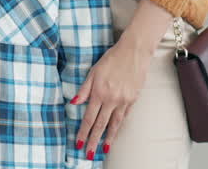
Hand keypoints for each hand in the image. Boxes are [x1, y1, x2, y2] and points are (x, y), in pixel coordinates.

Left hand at [72, 0, 171, 156]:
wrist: (134, 52)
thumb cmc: (111, 59)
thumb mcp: (93, 71)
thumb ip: (84, 89)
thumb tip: (73, 103)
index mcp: (98, 92)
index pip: (89, 117)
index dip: (83, 132)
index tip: (78, 143)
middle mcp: (111, 99)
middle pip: (100, 124)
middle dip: (93, 141)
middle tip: (88, 154)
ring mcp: (123, 100)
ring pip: (114, 124)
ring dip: (108, 138)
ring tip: (104, 149)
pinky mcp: (133, 99)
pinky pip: (124, 116)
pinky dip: (118, 126)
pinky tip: (114, 133)